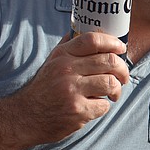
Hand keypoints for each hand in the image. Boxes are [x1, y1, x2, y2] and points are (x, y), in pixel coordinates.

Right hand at [14, 32, 129, 143]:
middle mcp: (66, 70)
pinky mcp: (78, 110)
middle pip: (109, 61)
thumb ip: (70, 47)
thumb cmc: (44, 87)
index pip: (93, 40)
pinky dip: (104, 106)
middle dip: (122, 70)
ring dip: (117, 89)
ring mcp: (72, 91)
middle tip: (123, 77)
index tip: (121, 49)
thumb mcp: (52, 62)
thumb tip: (91, 32)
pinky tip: (95, 106)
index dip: (113, 42)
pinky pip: (104, 105)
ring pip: (110, 83)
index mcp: (62, 55)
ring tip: (113, 93)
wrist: (25, 116)